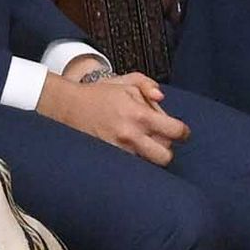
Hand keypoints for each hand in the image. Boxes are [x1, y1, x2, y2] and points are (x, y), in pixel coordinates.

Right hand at [44, 62, 186, 162]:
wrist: (66, 106)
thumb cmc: (99, 94)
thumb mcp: (127, 82)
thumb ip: (149, 85)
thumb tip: (161, 98)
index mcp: (140, 116)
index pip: (176, 132)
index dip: (183, 133)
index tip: (181, 132)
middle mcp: (130, 136)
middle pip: (165, 156)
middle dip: (167, 149)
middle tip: (160, 140)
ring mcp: (118, 150)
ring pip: (147, 164)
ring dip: (148, 155)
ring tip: (141, 143)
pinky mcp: (106, 158)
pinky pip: (130, 167)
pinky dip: (134, 160)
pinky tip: (130, 150)